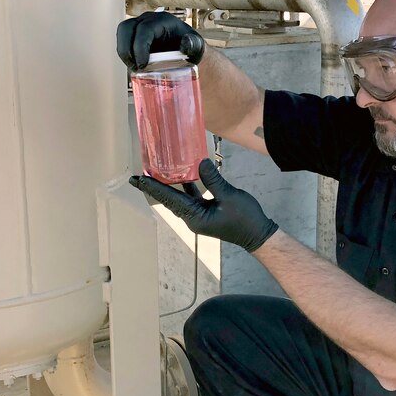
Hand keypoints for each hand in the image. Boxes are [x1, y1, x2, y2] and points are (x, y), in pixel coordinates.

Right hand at [116, 11, 205, 70]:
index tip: (142, 65)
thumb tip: (185, 43)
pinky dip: (126, 55)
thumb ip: (192, 45)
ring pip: (122, 35)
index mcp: (162, 21)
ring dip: (124, 53)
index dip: (139, 46)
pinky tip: (134, 67)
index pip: (144, 29)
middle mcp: (148, 21)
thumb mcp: (196, 46)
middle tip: (135, 67)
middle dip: (126, 49)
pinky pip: (124, 43)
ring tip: (134, 69)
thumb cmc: (192, 48)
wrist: (188, 51)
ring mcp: (139, 28)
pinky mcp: (134, 38)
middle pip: (126, 28)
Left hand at [130, 158, 278, 252]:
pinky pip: (191, 197)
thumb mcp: (230, 196)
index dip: (153, 188)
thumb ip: (213, 180)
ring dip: (168, 186)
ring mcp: (198, 215)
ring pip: (179, 198)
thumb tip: (200, 162)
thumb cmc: (245, 218)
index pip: (169, 199)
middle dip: (154, 187)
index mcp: (195, 217)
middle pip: (169, 199)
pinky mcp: (205, 211)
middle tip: (138, 176)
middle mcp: (193, 218)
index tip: (138, 179)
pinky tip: (181, 173)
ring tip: (155, 173)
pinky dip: (185, 186)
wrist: (257, 233)